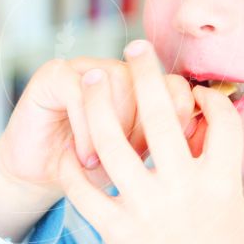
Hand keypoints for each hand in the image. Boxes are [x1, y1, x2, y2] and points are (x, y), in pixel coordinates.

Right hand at [0, 55, 197, 243]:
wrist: (41, 176)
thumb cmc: (97, 170)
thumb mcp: (140, 161)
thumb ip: (171, 142)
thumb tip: (202, 130)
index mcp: (143, 85)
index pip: (175, 86)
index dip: (176, 119)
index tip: (170, 156)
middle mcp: (115, 69)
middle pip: (148, 81)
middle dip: (143, 126)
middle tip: (138, 157)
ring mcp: (84, 66)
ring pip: (114, 82)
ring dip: (111, 130)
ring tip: (103, 162)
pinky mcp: (53, 75)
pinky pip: (79, 92)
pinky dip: (84, 130)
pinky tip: (84, 157)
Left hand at [58, 40, 243, 243]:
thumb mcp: (232, 205)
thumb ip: (218, 162)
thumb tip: (201, 121)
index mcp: (220, 180)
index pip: (219, 118)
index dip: (206, 97)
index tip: (193, 90)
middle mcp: (185, 188)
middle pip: (163, 113)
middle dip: (146, 71)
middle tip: (134, 46)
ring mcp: (148, 209)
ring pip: (114, 142)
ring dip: (98, 103)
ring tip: (89, 77)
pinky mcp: (118, 231)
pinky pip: (85, 191)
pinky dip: (71, 168)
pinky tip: (67, 151)